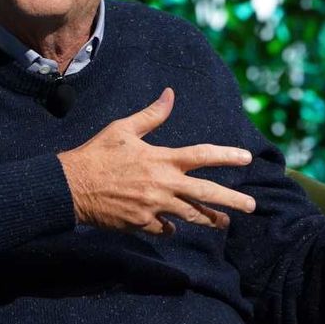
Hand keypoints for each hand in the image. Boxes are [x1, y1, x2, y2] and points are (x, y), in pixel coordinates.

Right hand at [57, 88, 256, 234]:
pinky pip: (164, 228)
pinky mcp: (142, 224)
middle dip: (232, 200)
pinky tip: (175, 226)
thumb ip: (151, 115)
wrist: (71, 187)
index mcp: (162, 159)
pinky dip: (172, 227)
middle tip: (253, 206)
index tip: (247, 158)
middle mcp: (163, 185)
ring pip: (191, 216)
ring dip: (210, 219)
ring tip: (225, 222)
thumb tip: (169, 95)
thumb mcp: (124, 128)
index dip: (227, 156)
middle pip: (206, 194)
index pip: (202, 156)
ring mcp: (154, 207)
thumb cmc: (98, 153)